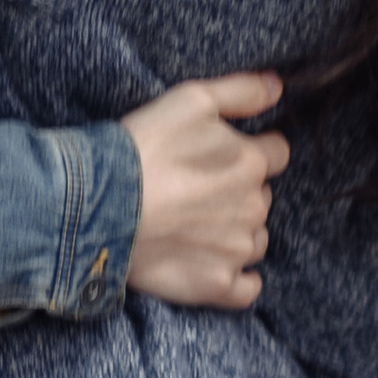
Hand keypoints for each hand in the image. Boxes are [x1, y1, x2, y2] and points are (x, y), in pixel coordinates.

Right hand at [123, 74, 288, 308]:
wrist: (98, 205)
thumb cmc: (143, 147)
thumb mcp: (191, 99)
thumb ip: (242, 91)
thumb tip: (279, 88)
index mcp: (251, 161)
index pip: (275, 153)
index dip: (250, 151)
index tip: (218, 158)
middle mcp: (253, 207)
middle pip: (260, 197)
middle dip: (236, 194)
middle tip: (193, 192)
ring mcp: (237, 249)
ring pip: (255, 239)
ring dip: (234, 233)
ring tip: (191, 227)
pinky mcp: (218, 285)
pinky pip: (247, 288)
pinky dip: (237, 279)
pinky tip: (211, 266)